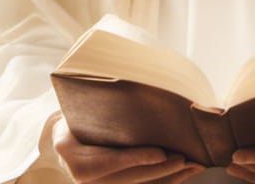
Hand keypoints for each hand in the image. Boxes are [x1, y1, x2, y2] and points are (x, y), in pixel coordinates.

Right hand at [47, 113, 206, 182]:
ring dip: (169, 178)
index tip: (160, 153)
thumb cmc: (74, 118)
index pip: (111, 160)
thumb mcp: (79, 110)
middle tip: (184, 159)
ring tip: (193, 167)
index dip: (137, 158)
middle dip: (161, 170)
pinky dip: (164, 181)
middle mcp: (86, 180)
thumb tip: (126, 81)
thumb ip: (99, 106)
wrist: (62, 139)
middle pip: (129, 177)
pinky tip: (183, 174)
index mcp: (75, 157)